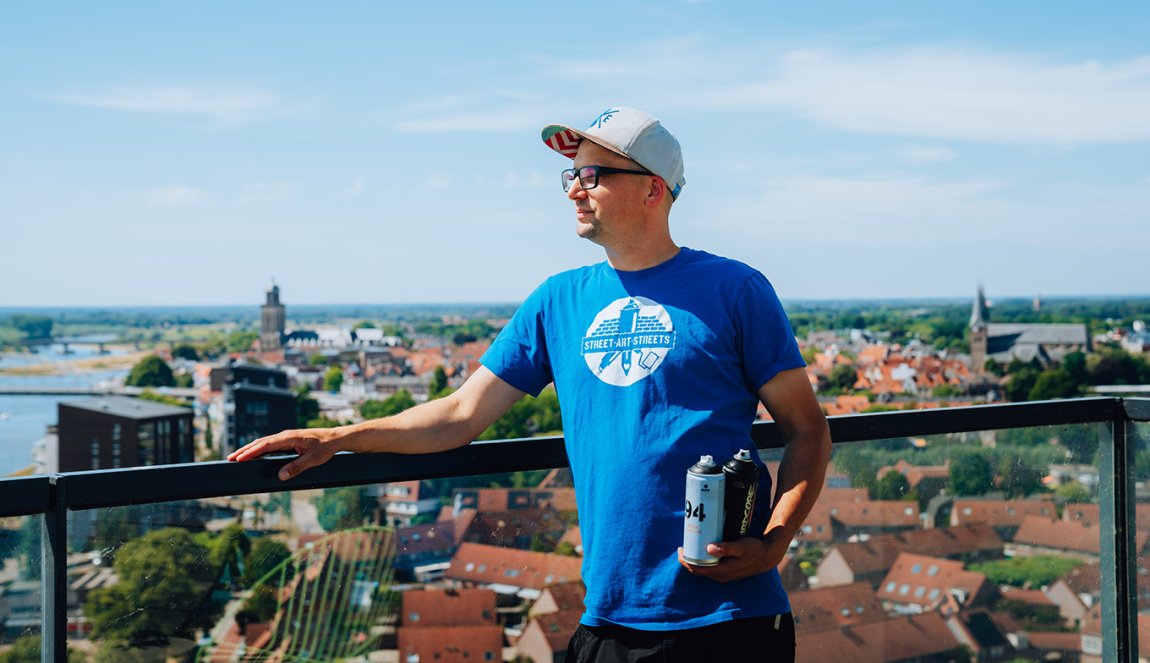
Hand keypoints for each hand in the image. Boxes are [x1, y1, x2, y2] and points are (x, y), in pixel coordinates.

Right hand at [227, 427, 346, 480]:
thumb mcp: (313, 460)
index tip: (238, 458)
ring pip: (264, 442)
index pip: (265, 445)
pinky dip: (259, 448)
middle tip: (229, 458)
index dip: (251, 452)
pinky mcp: (289, 440)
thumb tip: (281, 476)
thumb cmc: (326, 448)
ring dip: (250, 449)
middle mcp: (285, 435)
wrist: (336, 438)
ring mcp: (286, 437)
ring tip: (236, 456)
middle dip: (244, 450)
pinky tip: (253, 454)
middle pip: (260, 442)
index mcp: (289, 438)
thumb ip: (297, 467)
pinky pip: (270, 444)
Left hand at [677, 533, 786, 582]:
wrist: (768, 556)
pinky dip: (703, 559)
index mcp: (721, 572)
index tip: (680, 548)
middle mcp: (720, 576)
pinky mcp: (727, 570)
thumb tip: (709, 548)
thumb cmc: (754, 550)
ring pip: (704, 568)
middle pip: (698, 570)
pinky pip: (710, 566)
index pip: (696, 570)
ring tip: (691, 544)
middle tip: (684, 543)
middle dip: (688, 558)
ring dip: (695, 558)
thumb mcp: (741, 546)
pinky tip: (703, 549)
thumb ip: (726, 548)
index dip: (685, 560)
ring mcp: (724, 574)